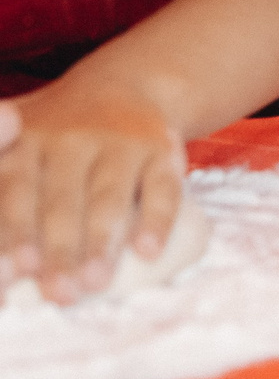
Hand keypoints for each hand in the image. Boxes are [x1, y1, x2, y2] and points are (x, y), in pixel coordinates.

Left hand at [0, 77, 185, 300]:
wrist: (124, 85)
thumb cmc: (54, 143)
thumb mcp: (15, 145)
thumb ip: (2, 184)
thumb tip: (3, 269)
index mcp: (26, 142)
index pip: (15, 193)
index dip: (14, 234)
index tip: (16, 273)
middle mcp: (71, 138)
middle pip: (61, 201)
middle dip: (59, 251)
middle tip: (59, 294)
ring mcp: (120, 141)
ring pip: (109, 197)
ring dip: (102, 243)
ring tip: (95, 283)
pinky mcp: (163, 148)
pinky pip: (163, 187)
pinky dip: (157, 221)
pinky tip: (147, 253)